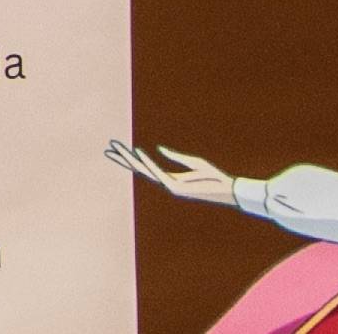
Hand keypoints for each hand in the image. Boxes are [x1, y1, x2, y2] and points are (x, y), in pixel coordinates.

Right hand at [110, 141, 238, 204]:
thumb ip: (176, 157)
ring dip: (130, 159)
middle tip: (109, 148)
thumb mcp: (194, 163)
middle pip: (140, 170)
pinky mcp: (176, 188)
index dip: (132, 159)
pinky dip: (147, 163)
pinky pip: (158, 173)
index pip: (146, 169)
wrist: (228, 190)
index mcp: (171, 179)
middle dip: (124, 159)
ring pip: (145, 171)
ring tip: (117, 148)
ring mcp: (171, 187)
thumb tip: (160, 148)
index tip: (119, 149)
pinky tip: (138, 153)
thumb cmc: (214, 177)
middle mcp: (168, 183)